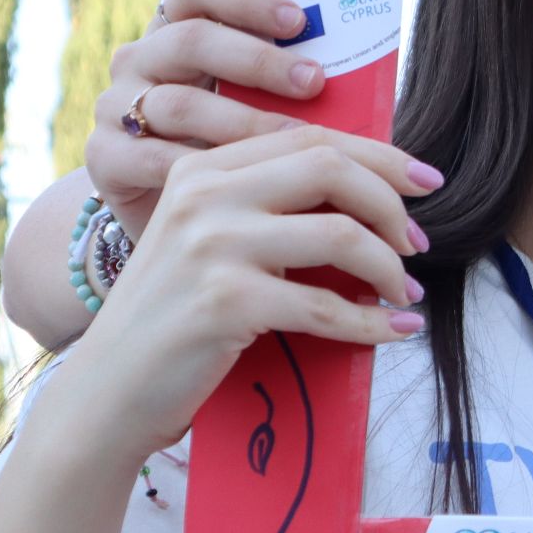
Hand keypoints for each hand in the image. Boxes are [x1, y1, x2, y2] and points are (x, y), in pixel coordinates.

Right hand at [49, 125, 442, 464]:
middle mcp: (205, 195)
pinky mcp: (226, 304)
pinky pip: (326, 305)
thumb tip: (373, 189)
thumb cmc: (173, 318)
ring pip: (341, 235)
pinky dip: (372, 321)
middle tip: (417, 243)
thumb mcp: (207, 240)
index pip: (313, 138)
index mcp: (203, 168)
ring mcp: (212, 247)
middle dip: (391, 204)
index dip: (382, 157)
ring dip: (389, 267)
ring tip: (405, 291)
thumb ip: (265, 204)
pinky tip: (395, 330)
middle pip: (332, 169)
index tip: (427, 181)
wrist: (106, 393)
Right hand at [87, 0, 328, 235]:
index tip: (299, 20)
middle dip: (258, 60)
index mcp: (179, 27)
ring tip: (297, 140)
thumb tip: (370, 73)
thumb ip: (294, 81)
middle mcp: (141, 57)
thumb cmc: (238, 143)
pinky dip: (202, 168)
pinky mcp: (103, 157)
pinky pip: (150, 156)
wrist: (174, 214)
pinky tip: (244, 183)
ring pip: (177, 103)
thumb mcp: (262, 103)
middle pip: (191, 40)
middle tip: (314, 82)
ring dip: (243, 121)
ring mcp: (114, 105)